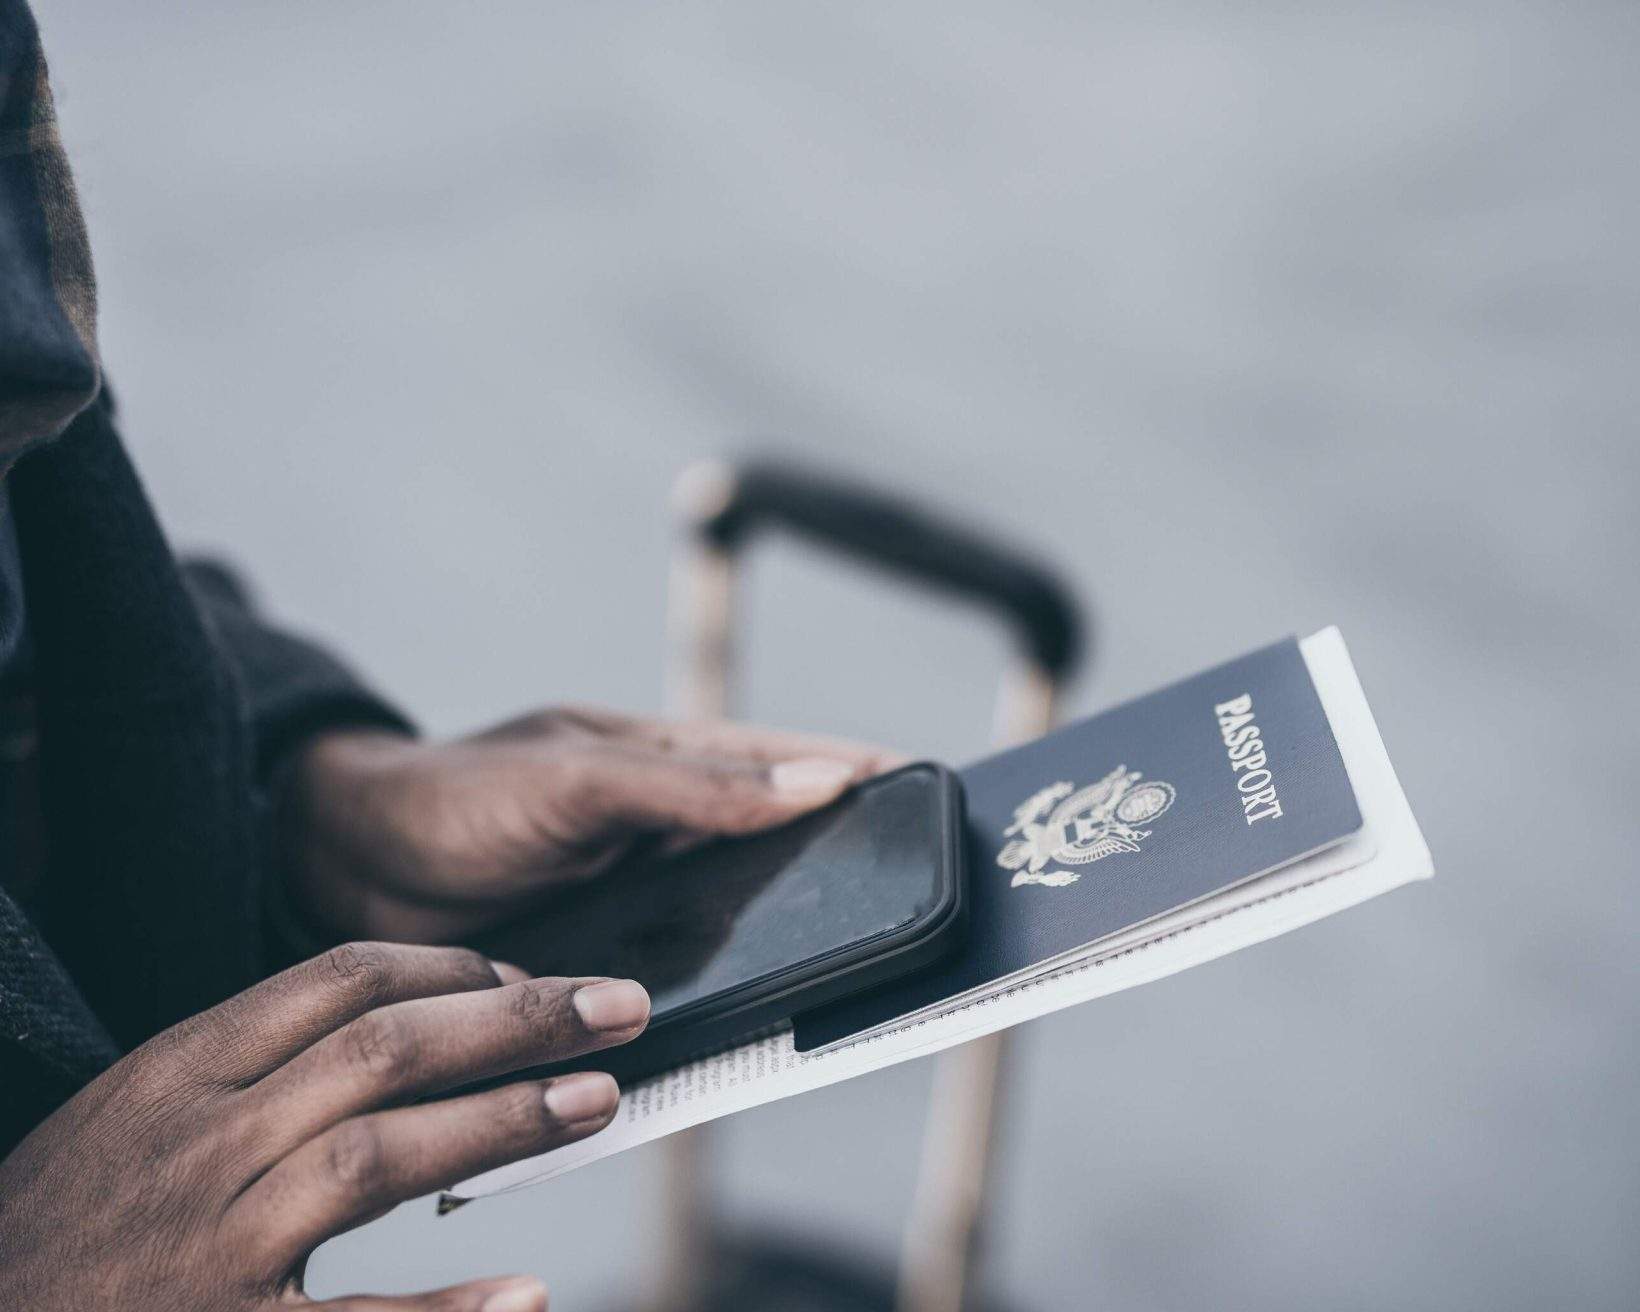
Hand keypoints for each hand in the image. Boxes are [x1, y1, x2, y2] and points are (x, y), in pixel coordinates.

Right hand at [0, 941, 651, 1311]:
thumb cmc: (57, 1227)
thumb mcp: (134, 1113)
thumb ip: (252, 1067)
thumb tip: (400, 1026)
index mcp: (179, 1069)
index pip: (341, 981)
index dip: (456, 966)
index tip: (529, 972)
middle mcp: (200, 1141)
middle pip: (385, 1048)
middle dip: (517, 1018)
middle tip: (619, 1007)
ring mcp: (209, 1245)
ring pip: (378, 1155)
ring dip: (503, 1121)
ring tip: (597, 1098)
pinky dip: (440, 1311)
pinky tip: (523, 1293)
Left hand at [281, 707, 903, 940]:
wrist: (340, 867)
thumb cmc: (451, 797)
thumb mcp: (575, 779)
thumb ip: (691, 788)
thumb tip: (815, 781)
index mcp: (659, 758)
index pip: (781, 758)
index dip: (853, 767)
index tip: (925, 781)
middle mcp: (658, 823)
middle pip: (775, 838)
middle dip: (841, 852)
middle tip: (911, 881)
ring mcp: (635, 889)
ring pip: (738, 908)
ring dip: (787, 925)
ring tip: (854, 950)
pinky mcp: (606, 952)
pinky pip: (686, 968)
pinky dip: (725, 982)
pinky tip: (754, 1005)